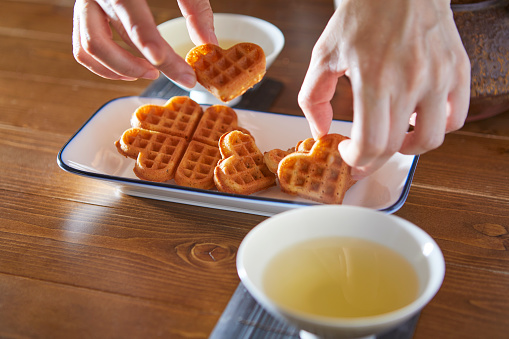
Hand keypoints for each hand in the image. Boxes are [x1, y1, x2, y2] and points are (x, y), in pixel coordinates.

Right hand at [72, 0, 216, 85]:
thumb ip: (195, 7)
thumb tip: (208, 44)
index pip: (132, 19)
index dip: (148, 44)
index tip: (167, 64)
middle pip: (106, 41)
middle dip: (139, 65)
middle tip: (173, 74)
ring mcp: (86, 4)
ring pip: (89, 48)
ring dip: (118, 69)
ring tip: (151, 73)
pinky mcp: (85, 13)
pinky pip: (82, 47)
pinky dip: (104, 66)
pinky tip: (131, 71)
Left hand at [298, 0, 470, 178]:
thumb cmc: (361, 16)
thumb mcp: (324, 54)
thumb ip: (313, 96)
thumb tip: (320, 130)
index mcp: (374, 78)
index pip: (371, 143)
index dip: (356, 159)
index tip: (348, 154)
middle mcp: (410, 80)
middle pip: (396, 146)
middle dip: (374, 160)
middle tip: (364, 157)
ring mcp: (438, 76)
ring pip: (431, 139)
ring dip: (408, 149)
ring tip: (393, 140)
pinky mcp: (457, 70)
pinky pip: (456, 117)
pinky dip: (437, 127)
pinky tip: (417, 118)